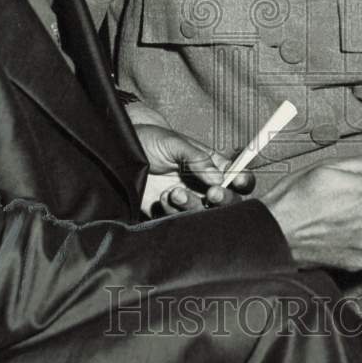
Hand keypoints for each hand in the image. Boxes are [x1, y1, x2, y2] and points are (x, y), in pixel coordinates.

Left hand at [136, 125, 253, 214]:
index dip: (242, 181)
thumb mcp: (174, 142)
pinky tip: (163, 199)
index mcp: (210, 166)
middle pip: (229, 202)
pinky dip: (173, 212)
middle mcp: (202, 186)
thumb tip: (219, 178)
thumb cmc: (150, 141)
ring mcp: (187, 201)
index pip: (237, 176)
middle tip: (212, 194)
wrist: (119, 154)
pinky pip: (180, 222)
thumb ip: (198, 158)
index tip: (236, 181)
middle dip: (224, 200)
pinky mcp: (170, 213)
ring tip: (174, 192)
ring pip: (205, 214)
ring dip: (193, 206)